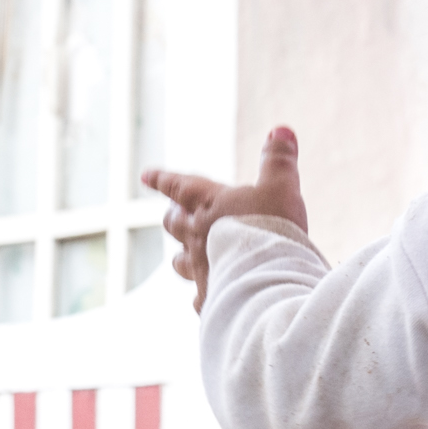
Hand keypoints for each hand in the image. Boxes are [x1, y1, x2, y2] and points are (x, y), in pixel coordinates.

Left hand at [141, 128, 308, 309]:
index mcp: (210, 204)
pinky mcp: (211, 300)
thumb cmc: (272, 229)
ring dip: (182, 256)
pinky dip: (205, 295)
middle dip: (174, 217)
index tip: (145, 175)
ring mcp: (201, 270)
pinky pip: (201, 297)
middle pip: (174, 224)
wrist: (267, 281)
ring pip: (180, 262)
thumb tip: (281, 129)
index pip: (180, 186)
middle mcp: (197, 236)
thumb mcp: (282, 188)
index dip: (163, 178)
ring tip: (184, 257)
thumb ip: (279, 160)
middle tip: (171, 214)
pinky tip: (212, 298)